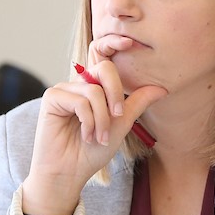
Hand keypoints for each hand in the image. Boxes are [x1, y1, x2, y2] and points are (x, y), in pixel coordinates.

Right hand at [21, 59, 165, 214]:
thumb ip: (136, 104)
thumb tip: (162, 88)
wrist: (70, 173)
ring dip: (102, 119)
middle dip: (116, 93)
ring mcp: (64, 89)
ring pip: (94, 91)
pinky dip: (89, 121)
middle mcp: (79, 85)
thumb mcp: (121, 125)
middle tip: (118, 117)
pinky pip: (80, 100)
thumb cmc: (92, 152)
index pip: (107, 62)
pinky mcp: (52, 97)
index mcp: (94, 88)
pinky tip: (85, 136)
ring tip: (98, 138)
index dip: (115, 44)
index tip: (131, 41)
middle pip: (104, 69)